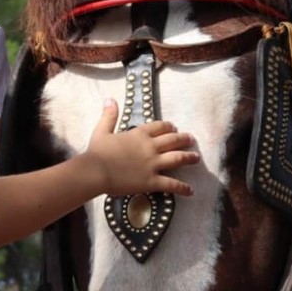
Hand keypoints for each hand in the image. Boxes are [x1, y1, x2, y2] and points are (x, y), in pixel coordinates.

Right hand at [82, 99, 197, 196]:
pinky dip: (182, 188)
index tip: (174, 128)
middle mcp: (150, 147)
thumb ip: (109, 116)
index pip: (160, 127)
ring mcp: (153, 164)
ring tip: (196, 158)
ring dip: (188, 158)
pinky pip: (171, 184)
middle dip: (184, 139)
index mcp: (139, 134)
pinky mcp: (152, 181)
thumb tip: (110, 99)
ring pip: (177, 158)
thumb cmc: (97, 152)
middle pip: (173, 140)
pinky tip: (190, 191)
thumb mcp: (102, 131)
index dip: (169, 127)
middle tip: (191, 140)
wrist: (95, 171)